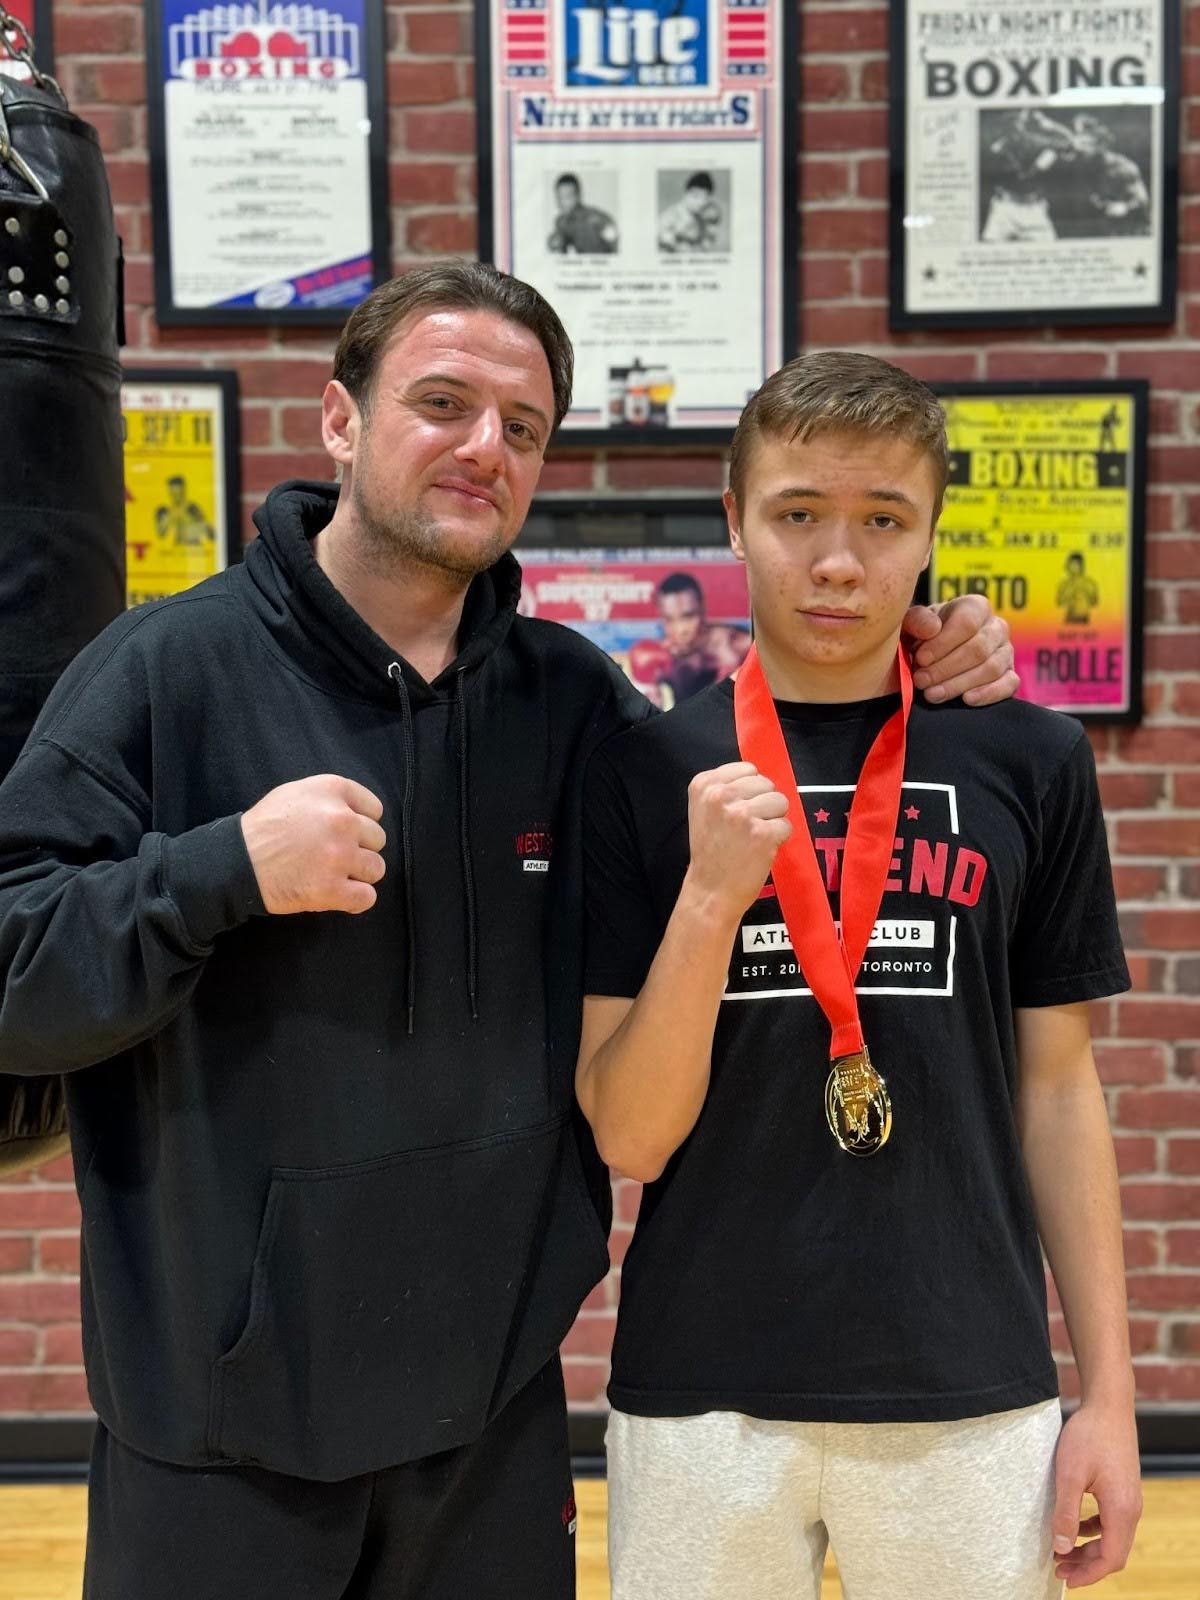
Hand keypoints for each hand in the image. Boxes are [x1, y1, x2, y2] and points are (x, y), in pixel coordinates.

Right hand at [241, 775, 385, 915]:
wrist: (236, 862)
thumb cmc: (264, 827)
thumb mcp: (296, 793)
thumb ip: (331, 798)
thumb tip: (360, 814)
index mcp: (333, 791)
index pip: (375, 809)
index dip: (361, 823)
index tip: (343, 833)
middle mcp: (342, 820)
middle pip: (378, 839)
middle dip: (359, 848)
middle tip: (334, 855)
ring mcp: (339, 856)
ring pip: (376, 869)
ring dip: (359, 875)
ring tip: (334, 874)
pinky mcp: (332, 889)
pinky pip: (367, 898)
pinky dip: (355, 899)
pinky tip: (338, 894)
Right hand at [684, 762, 790, 918]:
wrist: (710, 890)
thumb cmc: (711, 850)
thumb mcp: (704, 809)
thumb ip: (725, 787)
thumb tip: (760, 775)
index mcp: (704, 784)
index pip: (748, 769)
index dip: (750, 790)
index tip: (737, 810)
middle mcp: (720, 795)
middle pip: (766, 783)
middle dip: (763, 804)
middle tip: (745, 827)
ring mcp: (742, 813)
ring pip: (780, 801)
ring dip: (773, 820)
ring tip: (754, 837)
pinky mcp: (762, 833)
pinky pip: (786, 824)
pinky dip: (779, 838)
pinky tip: (761, 849)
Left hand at [901, 594, 1017, 705]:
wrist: (933, 655)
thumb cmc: (923, 636)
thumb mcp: (913, 623)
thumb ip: (917, 621)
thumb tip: (932, 628)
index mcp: (975, 607)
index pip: (966, 623)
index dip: (942, 644)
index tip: (920, 659)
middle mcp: (996, 626)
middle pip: (978, 649)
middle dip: (946, 669)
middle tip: (921, 681)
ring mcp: (1006, 651)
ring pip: (991, 669)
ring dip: (959, 684)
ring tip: (932, 694)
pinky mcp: (1010, 675)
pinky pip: (1009, 684)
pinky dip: (988, 693)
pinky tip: (966, 699)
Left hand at [1051, 1400, 1141, 1587]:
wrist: (1109, 1406)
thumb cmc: (1089, 1436)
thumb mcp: (1069, 1474)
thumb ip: (1067, 1513)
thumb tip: (1062, 1548)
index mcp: (1121, 1509)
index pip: (1111, 1558)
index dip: (1089, 1574)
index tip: (1066, 1580)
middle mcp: (1131, 1508)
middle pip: (1114, 1553)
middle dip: (1087, 1565)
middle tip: (1059, 1569)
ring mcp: (1129, 1499)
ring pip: (1113, 1538)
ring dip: (1090, 1549)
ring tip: (1062, 1552)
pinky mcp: (1123, 1489)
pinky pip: (1111, 1521)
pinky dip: (1094, 1531)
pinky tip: (1075, 1527)